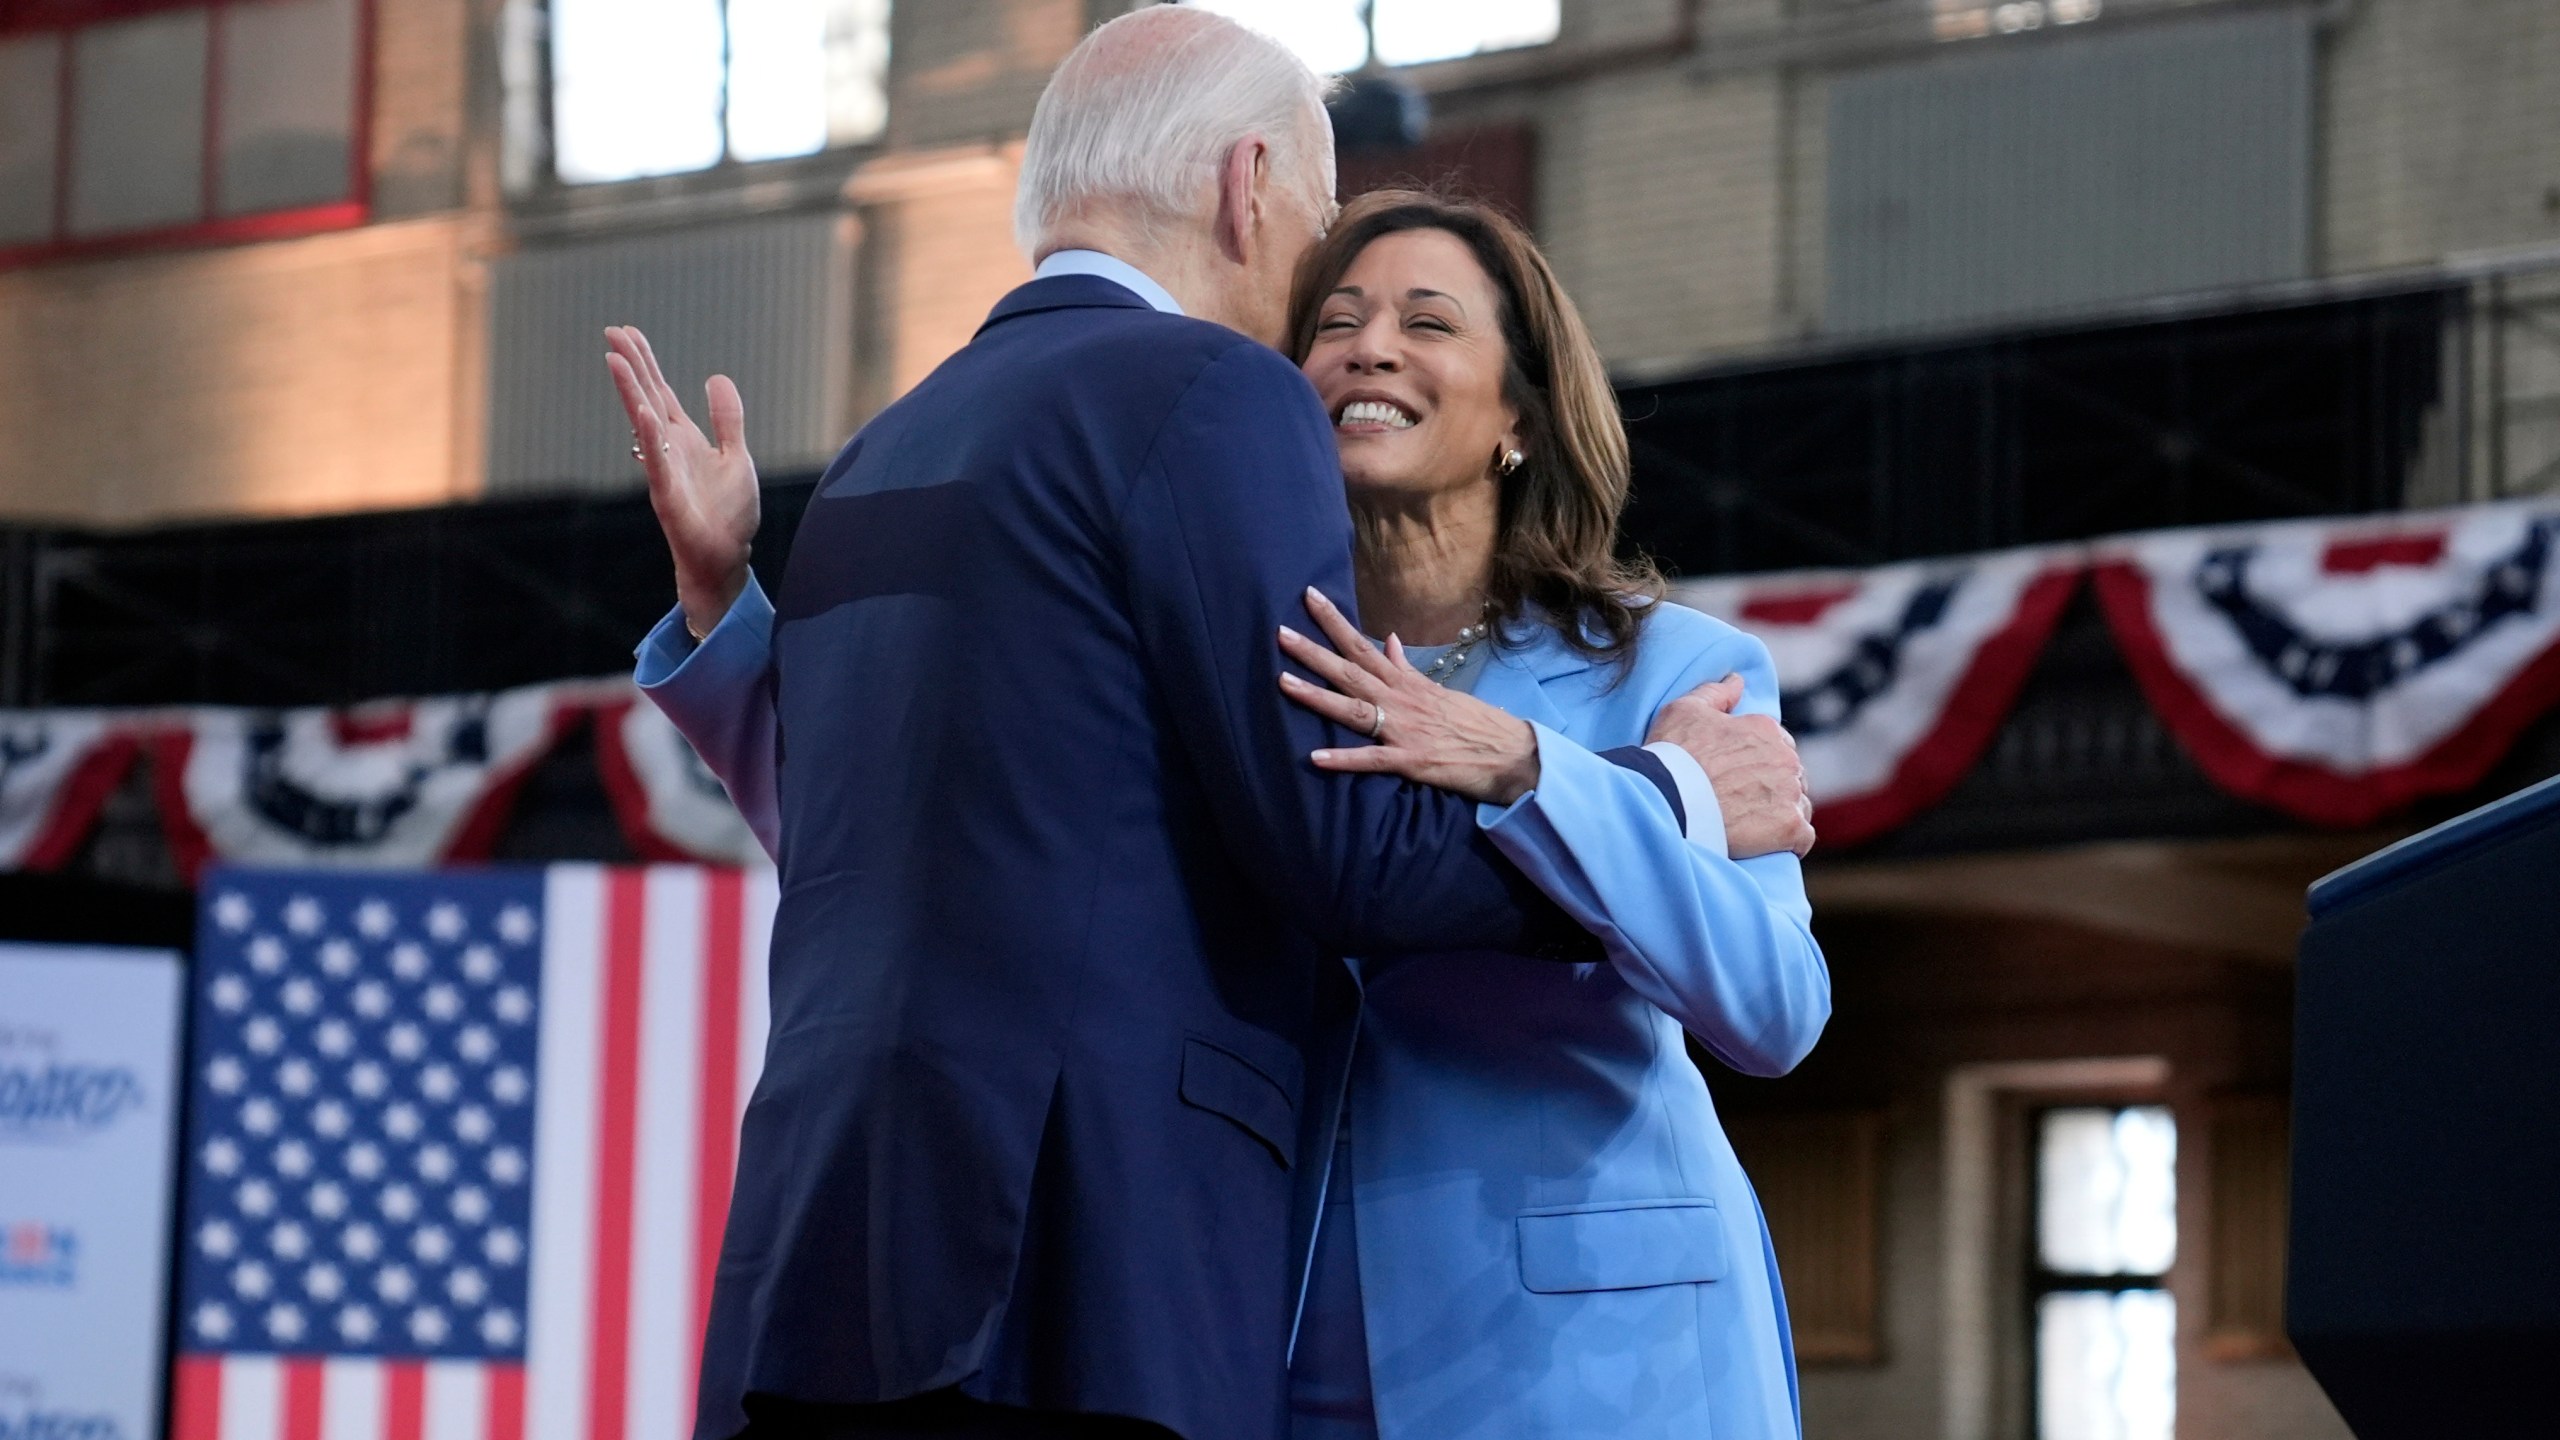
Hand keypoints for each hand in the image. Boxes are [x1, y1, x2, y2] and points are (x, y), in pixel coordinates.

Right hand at [605, 325, 758, 638]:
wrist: (726, 558)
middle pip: (646, 397)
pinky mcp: (668, 495)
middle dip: (631, 365)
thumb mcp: (736, 456)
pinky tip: (642, 412)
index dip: (645, 362)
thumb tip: (716, 377)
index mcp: (684, 439)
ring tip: (614, 358)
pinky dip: (650, 437)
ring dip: (630, 390)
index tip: (627, 332)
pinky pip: (657, 462)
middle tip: (611, 331)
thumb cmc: (729, 514)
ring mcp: (664, 470)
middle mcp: (669, 449)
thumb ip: (726, 419)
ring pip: (643, 422)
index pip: (659, 391)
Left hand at [1276, 587, 1541, 805]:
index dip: (1333, 621)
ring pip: (1353, 708)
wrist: (1511, 753)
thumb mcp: (1439, 688)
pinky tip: (1316, 758)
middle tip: (1279, 631)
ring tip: (1283, 683)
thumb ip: (1406, 667)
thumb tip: (1386, 639)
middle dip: (1313, 651)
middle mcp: (1400, 699)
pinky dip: (1344, 759)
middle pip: (1349, 670)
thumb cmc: (1474, 722)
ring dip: (1317, 696)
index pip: (1362, 645)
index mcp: (1405, 682)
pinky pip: (1372, 759)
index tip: (1308, 596)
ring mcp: (1404, 729)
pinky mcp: (1411, 761)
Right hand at [1647, 675, 1814, 857]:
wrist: (1667, 800)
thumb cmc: (1673, 755)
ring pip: (1800, 805)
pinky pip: (1803, 837)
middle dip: (1775, 787)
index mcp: (1766, 729)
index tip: (1740, 776)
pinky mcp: (1789, 827)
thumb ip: (1716, 693)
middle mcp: (1786, 759)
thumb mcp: (1685, 710)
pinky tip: (1771, 843)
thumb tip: (1737, 680)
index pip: (1779, 745)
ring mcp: (1790, 794)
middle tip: (1744, 802)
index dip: (1760, 761)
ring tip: (1754, 825)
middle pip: (1792, 775)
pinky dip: (1791, 841)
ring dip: (1783, 813)